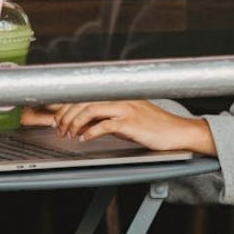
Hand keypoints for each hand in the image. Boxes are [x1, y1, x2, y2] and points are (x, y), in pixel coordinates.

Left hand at [20, 101, 215, 154]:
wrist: (177, 132)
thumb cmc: (153, 126)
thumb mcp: (127, 117)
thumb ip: (107, 115)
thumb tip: (84, 121)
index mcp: (118, 95)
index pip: (86, 94)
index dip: (67, 104)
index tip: (56, 117)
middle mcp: (121, 98)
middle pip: (83, 100)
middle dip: (66, 115)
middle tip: (59, 129)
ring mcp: (126, 109)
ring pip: (91, 110)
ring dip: (74, 123)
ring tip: (69, 134)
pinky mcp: (132, 123)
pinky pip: (105, 125)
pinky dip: (91, 132)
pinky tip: (85, 138)